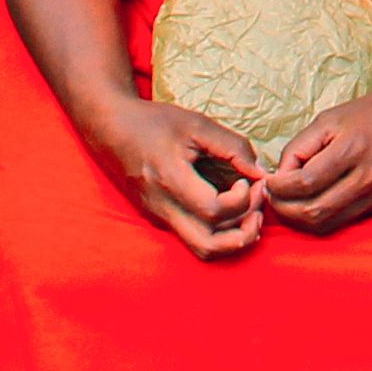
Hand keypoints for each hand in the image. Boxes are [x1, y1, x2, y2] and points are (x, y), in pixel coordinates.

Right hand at [88, 88, 265, 258]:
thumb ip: (233, 147)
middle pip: (207, 245)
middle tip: (257, 208)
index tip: (247, 180)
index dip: (240, 200)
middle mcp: (163, 206)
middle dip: (242, 235)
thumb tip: (259, 172)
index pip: (213, 211)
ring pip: (201, 248)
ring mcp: (160, 216)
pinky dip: (219, 231)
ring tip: (250, 213)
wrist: (111, 129)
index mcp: (170, 179)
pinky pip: (193, 236)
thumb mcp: (197, 124)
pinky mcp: (161, 217)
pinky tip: (231, 209)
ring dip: (232, 239)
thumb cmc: (154, 122)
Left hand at [260, 76, 371, 233]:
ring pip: (327, 224)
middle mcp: (368, 177)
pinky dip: (322, 217)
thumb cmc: (370, 113)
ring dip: (299, 219)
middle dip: (284, 209)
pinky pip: (344, 220)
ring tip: (287, 204)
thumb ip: (300, 148)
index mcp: (352, 149)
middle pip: (314, 211)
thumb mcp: (329, 118)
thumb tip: (278, 177)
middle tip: (271, 198)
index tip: (267, 183)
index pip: (304, 183)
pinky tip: (311, 204)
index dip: (279, 188)